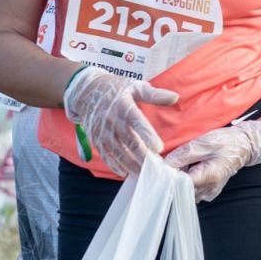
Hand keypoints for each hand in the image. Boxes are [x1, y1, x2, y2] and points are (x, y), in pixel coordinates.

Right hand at [63, 66, 178, 175]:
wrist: (85, 92)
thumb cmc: (115, 89)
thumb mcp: (134, 86)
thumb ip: (154, 94)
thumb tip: (175, 97)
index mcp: (123, 105)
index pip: (136, 121)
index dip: (147, 135)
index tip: (159, 148)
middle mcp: (111, 120)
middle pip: (129, 141)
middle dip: (143, 156)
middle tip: (157, 167)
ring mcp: (102, 131)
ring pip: (118, 152)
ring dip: (132, 164)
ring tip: (146, 173)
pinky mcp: (96, 140)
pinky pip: (106, 156)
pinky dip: (115, 166)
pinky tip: (126, 173)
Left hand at [165, 120, 260, 201]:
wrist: (243, 146)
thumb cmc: (226, 142)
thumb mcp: (205, 142)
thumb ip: (184, 154)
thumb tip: (166, 163)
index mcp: (209, 177)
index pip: (180, 184)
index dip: (169, 175)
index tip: (163, 165)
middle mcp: (209, 190)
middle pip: (180, 189)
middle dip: (173, 176)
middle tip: (174, 161)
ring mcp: (209, 193)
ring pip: (184, 191)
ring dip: (180, 178)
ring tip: (184, 164)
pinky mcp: (208, 192)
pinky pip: (191, 190)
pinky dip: (187, 180)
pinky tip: (190, 169)